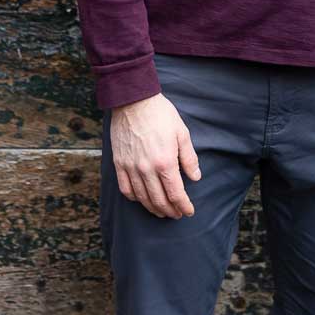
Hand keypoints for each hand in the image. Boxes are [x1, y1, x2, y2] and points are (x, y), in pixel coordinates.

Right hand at [111, 92, 200, 218]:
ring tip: (162, 211)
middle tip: (177, 214)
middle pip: (159, 200)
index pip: (176, 194)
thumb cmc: (160, 114)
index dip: (183, 206)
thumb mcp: (181, 132)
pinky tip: (141, 199)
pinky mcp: (119, 163)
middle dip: (170, 211)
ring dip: (153, 208)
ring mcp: (131, 167)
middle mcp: (146, 169)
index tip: (188, 211)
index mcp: (164, 162)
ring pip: (142, 198)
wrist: (134, 100)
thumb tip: (195, 177)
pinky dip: (134, 198)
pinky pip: (125, 188)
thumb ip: (189, 157)